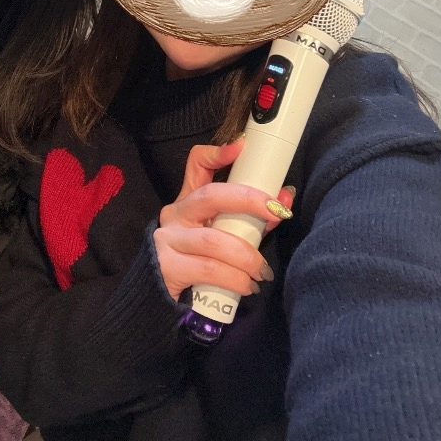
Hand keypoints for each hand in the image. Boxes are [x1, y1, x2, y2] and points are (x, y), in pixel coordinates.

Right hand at [154, 139, 294, 301]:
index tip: (242, 146)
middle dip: (249, 201)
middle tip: (276, 213)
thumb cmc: (197, 261)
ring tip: (262, 271)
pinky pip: (210, 270)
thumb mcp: (220, 236)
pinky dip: (236, 279)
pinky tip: (246, 286)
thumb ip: (249, 220)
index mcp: (188, 201)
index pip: (196, 165)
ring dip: (247, 257)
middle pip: (211, 196)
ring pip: (215, 241)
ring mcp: (168, 239)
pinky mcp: (168, 267)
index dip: (218, 153)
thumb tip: (283, 203)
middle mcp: (175, 214)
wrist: (157, 295)